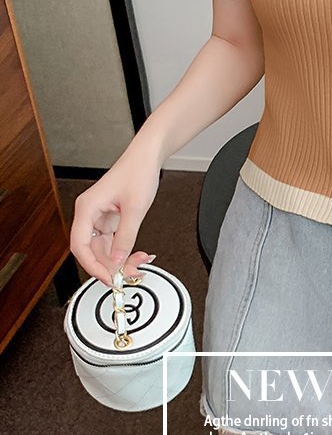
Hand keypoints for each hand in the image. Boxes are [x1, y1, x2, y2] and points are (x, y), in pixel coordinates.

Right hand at [69, 150, 160, 286]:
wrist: (147, 156)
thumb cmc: (137, 171)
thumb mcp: (135, 208)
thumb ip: (125, 237)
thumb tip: (117, 260)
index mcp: (87, 208)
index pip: (80, 245)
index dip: (92, 265)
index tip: (107, 277)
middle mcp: (89, 213)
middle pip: (92, 250)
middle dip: (110, 264)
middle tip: (128, 274)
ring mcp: (99, 216)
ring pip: (103, 248)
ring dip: (119, 259)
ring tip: (138, 264)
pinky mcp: (110, 218)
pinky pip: (112, 241)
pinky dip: (123, 250)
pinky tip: (137, 254)